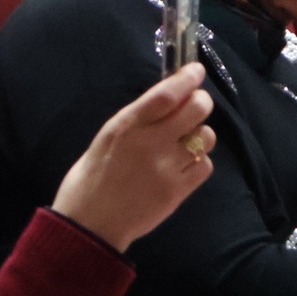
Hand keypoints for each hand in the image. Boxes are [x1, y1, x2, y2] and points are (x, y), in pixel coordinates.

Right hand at [50, 63, 214, 250]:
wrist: (90, 225)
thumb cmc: (91, 177)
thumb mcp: (107, 136)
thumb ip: (136, 119)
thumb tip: (167, 100)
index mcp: (127, 126)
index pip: (167, 94)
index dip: (187, 78)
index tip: (196, 71)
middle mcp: (150, 143)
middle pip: (196, 110)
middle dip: (201, 101)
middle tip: (196, 104)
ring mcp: (167, 169)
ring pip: (206, 137)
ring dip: (200, 134)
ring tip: (185, 141)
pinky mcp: (178, 192)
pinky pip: (204, 166)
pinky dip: (198, 162)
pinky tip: (183, 165)